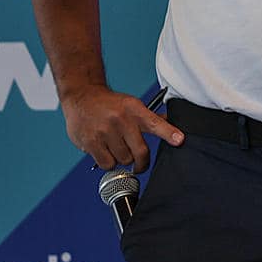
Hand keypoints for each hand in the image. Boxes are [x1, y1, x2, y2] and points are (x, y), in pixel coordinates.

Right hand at [59, 85, 184, 170]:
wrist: (81, 97)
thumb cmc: (109, 104)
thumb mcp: (131, 105)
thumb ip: (151, 119)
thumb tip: (174, 132)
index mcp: (134, 109)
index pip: (155, 122)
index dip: (168, 132)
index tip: (180, 140)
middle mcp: (121, 119)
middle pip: (140, 152)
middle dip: (141, 163)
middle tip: (139, 165)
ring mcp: (105, 131)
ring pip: (123, 160)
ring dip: (121, 159)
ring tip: (115, 148)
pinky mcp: (91, 142)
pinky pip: (108, 164)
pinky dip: (108, 162)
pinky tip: (104, 151)